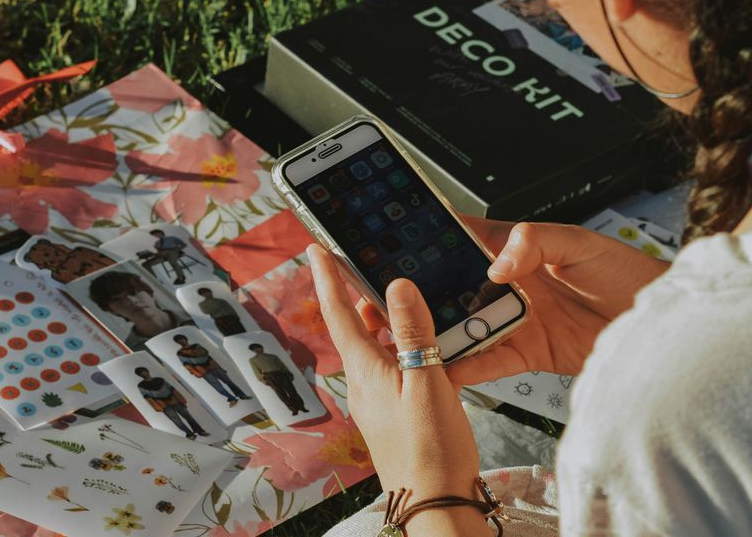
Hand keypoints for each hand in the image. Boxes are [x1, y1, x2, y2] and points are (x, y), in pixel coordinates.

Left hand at [308, 243, 481, 501]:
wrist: (435, 502)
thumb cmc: (431, 451)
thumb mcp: (427, 382)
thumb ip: (413, 333)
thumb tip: (396, 286)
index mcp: (366, 371)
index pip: (339, 313)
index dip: (327, 278)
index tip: (316, 249)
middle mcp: (364, 384)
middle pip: (356, 327)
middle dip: (360, 294)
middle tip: (367, 263)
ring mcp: (377, 400)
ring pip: (375, 347)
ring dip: (384, 321)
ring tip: (403, 298)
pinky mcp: (392, 413)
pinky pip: (390, 367)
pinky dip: (401, 346)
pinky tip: (424, 346)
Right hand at [355, 217, 668, 385]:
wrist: (665, 325)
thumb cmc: (630, 272)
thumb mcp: (583, 243)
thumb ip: (537, 242)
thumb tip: (499, 263)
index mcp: (519, 247)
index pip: (465, 235)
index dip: (432, 233)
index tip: (397, 233)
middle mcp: (511, 282)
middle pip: (455, 284)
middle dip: (423, 288)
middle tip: (389, 293)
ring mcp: (517, 318)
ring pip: (465, 324)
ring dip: (438, 330)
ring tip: (408, 334)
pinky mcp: (528, 352)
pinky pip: (489, 360)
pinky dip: (466, 367)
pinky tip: (446, 369)